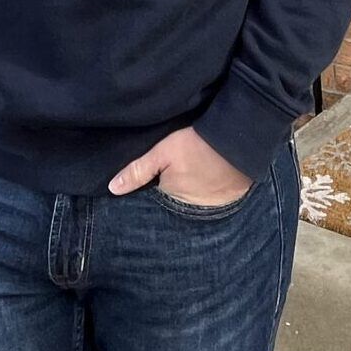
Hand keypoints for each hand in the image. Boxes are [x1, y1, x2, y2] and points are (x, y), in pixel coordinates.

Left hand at [108, 127, 251, 205]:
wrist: (238, 144)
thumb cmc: (197, 145)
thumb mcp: (163, 152)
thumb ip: (138, 170)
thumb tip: (113, 189)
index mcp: (171, 195)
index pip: (158, 191)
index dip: (160, 177)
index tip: (165, 166)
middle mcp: (189, 206)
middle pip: (176, 194)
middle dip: (177, 182)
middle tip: (185, 163)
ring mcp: (210, 205)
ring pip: (195, 196)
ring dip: (196, 186)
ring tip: (200, 166)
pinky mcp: (228, 199)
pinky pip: (215, 196)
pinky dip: (213, 187)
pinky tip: (215, 172)